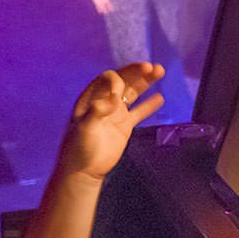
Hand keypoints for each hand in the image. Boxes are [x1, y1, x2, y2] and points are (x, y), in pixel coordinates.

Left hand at [58, 62, 164, 179]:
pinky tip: (160, 98)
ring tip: (159, 70)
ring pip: (133, 92)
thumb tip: (113, 99)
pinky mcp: (124, 125)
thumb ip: (97, 112)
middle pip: (123, 80)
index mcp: (91, 97)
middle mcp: (104, 101)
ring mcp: (115, 112)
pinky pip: (139, 112)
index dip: (115, 81)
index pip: (106, 79)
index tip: (119, 93)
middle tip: (151, 67)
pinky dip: (149, 105)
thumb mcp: (84, 128)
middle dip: (136, 72)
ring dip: (145, 81)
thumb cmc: (79, 148)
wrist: (83, 170)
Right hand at [87, 0, 116, 13]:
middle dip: (105, 9)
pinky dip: (97, 7)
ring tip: (102, 13)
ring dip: (101, 9)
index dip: (109, 6)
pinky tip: (98, 9)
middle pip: (102, 5)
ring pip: (98, 5)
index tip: (112, 9)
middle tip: (107, 13)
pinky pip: (95, 4)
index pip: (106, 2)